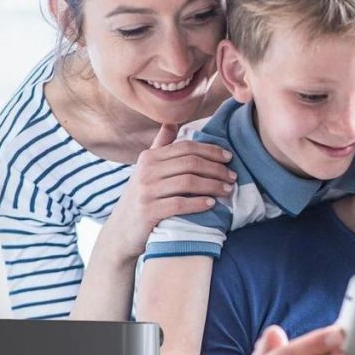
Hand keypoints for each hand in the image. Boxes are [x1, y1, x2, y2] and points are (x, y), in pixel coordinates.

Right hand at [107, 123, 235, 256]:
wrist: (121, 231)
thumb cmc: (140, 198)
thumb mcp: (146, 170)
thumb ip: (160, 146)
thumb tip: (172, 123)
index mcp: (149, 157)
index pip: (186, 147)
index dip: (210, 150)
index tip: (228, 157)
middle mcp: (146, 170)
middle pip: (190, 163)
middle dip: (216, 169)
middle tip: (233, 177)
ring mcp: (146, 191)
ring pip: (188, 182)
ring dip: (213, 185)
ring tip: (228, 190)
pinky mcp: (149, 211)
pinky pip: (180, 204)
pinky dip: (198, 203)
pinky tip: (212, 204)